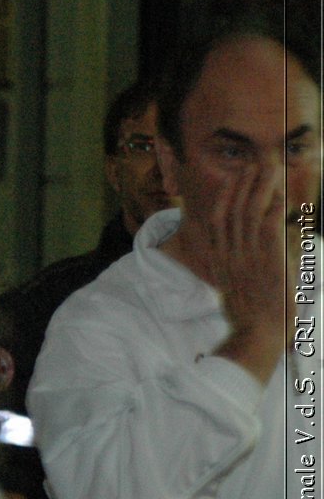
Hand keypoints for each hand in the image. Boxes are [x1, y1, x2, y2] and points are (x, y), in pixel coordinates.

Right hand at [210, 163, 289, 377]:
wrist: (259, 334)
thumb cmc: (251, 317)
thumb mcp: (233, 289)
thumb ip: (235, 269)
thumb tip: (238, 260)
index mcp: (221, 261)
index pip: (217, 221)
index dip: (225, 197)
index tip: (232, 180)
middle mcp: (231, 254)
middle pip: (234, 210)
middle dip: (243, 184)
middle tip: (252, 164)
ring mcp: (249, 256)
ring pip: (251, 212)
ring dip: (261, 187)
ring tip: (269, 167)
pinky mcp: (268, 259)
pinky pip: (270, 226)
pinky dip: (276, 208)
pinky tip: (281, 194)